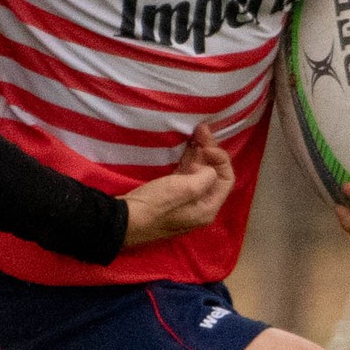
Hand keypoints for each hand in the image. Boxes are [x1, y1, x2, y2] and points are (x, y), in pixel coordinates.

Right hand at [122, 127, 233, 247]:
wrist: (123, 220)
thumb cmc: (156, 205)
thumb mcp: (186, 189)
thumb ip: (206, 177)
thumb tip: (207, 169)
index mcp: (208, 208)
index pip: (226, 179)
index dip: (220, 159)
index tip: (205, 146)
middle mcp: (200, 206)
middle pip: (212, 175)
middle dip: (209, 151)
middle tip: (201, 129)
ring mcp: (184, 201)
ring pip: (198, 173)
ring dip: (198, 153)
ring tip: (195, 132)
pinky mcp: (169, 196)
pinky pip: (185, 175)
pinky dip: (188, 160)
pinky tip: (186, 147)